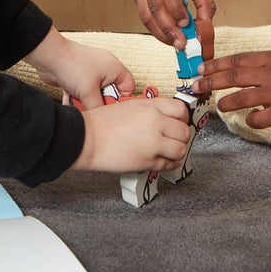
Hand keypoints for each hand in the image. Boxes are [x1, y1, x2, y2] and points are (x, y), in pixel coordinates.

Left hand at [24, 29, 135, 108]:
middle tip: (95, 108)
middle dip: (100, 102)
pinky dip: (77, 98)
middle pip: (110, 92)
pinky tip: (70, 102)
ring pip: (94, 93)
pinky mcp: (78, 76)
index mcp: (114, 68)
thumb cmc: (72, 65)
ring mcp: (90, 72)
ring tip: (80, 105)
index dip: (123, 99)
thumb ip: (98, 108)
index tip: (114, 110)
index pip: (128, 86)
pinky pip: (82, 92)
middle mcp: (104, 69)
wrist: (49, 57)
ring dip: (86, 102)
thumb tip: (103, 118)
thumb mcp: (89, 93)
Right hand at [70, 97, 191, 173]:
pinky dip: (169, 164)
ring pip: (180, 149)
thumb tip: (165, 119)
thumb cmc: (101, 123)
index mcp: (150, 106)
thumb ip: (150, 111)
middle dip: (181, 137)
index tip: (179, 123)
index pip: (180, 110)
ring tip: (169, 152)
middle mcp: (155, 122)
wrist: (86, 139)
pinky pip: (169, 164)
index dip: (182, 119)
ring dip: (177, 152)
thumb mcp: (130, 106)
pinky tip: (164, 161)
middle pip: (184, 131)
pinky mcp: (146, 161)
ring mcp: (152, 142)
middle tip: (174, 139)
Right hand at [131, 0, 215, 59]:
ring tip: (175, 43)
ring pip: (146, 14)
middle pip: (155, 5)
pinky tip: (168, 36)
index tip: (186, 25)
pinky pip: (144, 16)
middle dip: (168, 27)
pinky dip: (156, 28)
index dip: (176, 9)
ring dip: (161, 32)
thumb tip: (205, 24)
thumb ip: (205, 2)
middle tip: (181, 43)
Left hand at [192, 51, 270, 127]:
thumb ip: (263, 63)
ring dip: (226, 102)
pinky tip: (250, 119)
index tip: (201, 69)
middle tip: (195, 86)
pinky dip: (250, 120)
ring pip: (242, 97)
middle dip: (210, 81)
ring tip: (221, 105)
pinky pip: (260, 119)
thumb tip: (237, 70)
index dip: (216, 64)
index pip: (236, 59)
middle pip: (233, 76)